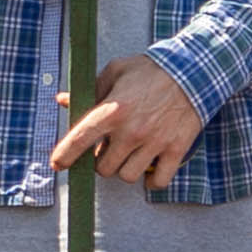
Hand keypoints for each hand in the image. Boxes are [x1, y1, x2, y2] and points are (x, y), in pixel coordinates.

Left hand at [53, 55, 205, 192]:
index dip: (65, 155)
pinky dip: (151, 180)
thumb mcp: (117, 71)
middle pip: (104, 167)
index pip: (80, 139)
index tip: (58, 164)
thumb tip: (63, 100)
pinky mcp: (175, 150)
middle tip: (109, 149)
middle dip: (102, 161)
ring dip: (125, 169)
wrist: (194, 71)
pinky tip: (149, 168)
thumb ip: (90, 90)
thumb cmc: (151, 70)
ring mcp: (154, 143)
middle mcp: (131, 131)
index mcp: (113, 110)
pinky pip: (158, 181)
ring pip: (128, 176)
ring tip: (130, 155)